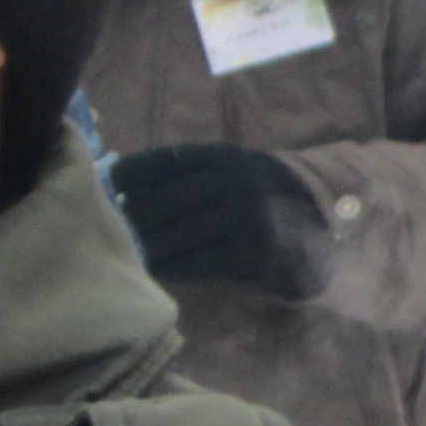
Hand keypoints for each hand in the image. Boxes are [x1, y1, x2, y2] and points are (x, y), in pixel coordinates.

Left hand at [112, 143, 331, 299]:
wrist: (316, 230)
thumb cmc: (254, 200)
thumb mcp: (228, 172)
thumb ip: (186, 175)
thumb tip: (119, 182)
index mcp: (223, 156)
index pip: (167, 160)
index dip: (132, 173)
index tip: (109, 185)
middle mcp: (235, 180)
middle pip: (166, 199)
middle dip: (133, 216)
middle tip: (109, 227)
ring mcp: (245, 216)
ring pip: (179, 233)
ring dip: (147, 245)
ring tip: (124, 251)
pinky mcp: (251, 251)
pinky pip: (199, 262)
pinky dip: (171, 266)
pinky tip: (154, 268)